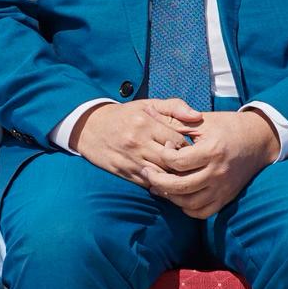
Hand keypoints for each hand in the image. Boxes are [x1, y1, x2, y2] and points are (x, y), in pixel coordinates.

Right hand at [69, 97, 200, 187]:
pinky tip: (165, 181)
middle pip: (171, 161)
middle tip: (190, 165)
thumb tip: (197, 116)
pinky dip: (158, 184)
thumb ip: (175, 107)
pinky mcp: (122, 171)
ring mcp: (129, 159)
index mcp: (146, 124)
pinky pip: (147, 183)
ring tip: (181, 175)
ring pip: (161, 175)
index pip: (178, 141)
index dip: (188, 147)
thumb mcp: (148, 104)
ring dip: (173, 177)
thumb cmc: (125, 115)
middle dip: (183, 165)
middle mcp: (137, 142)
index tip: (190, 149)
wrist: (89, 127)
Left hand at [138, 108, 278, 217]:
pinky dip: (187, 208)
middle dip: (157, 181)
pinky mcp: (226, 197)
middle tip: (147, 173)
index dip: (164, 155)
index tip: (164, 147)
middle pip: (180, 186)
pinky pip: (203, 212)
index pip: (177, 161)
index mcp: (212, 150)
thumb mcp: (203, 120)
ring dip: (170, 197)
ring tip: (159, 185)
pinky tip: (178, 196)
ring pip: (190, 203)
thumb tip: (149, 113)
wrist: (259, 140)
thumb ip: (175, 120)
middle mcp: (218, 172)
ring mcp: (223, 187)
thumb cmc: (228, 127)